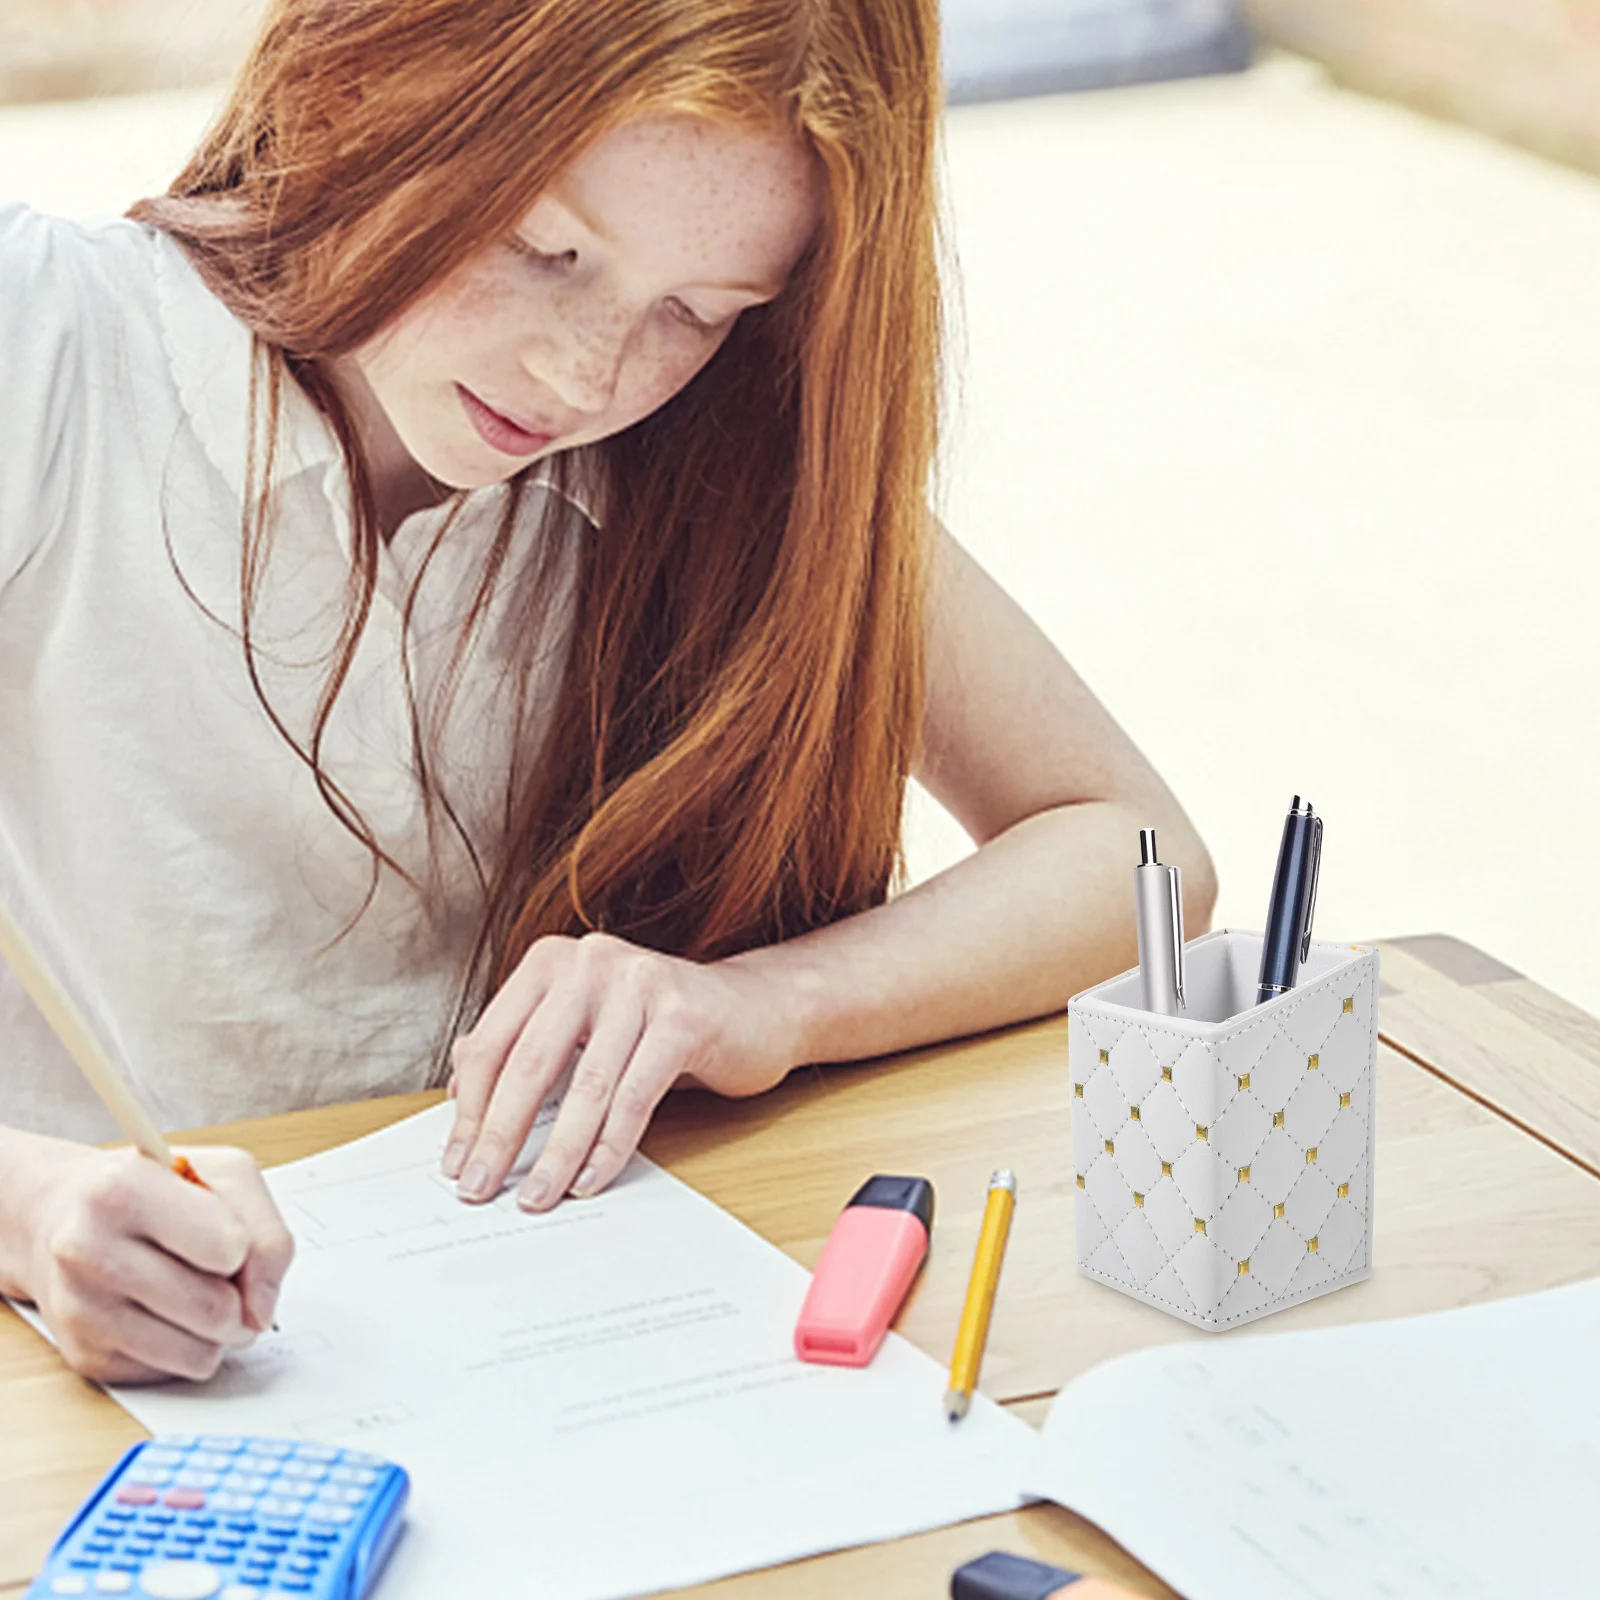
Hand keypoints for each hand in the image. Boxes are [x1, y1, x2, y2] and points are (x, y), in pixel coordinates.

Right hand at [23, 1144, 294, 1384]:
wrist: (68, 1217)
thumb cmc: (161, 1189)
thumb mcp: (226, 1176)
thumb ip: (266, 1233)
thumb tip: (262, 1312)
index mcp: (122, 1189)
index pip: (228, 1247)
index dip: (244, 1246)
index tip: (228, 1234)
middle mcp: (86, 1249)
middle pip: (215, 1309)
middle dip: (241, 1301)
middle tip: (227, 1277)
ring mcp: (79, 1308)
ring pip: (197, 1354)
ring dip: (219, 1332)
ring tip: (202, 1294)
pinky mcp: (83, 1355)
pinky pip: (172, 1373)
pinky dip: (186, 1349)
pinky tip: (166, 1312)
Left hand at [443, 933, 799, 1210]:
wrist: (755, 1008)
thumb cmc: (658, 1024)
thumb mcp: (584, 1027)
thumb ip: (526, 1045)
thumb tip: (460, 1094)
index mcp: (552, 961)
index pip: (491, 1042)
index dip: (470, 1109)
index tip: (456, 1162)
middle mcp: (590, 962)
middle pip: (528, 1064)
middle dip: (499, 1137)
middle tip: (479, 1189)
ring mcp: (638, 983)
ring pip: (584, 1087)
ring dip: (556, 1153)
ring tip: (536, 1197)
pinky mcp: (682, 1016)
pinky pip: (635, 1095)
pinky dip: (609, 1147)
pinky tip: (591, 1180)